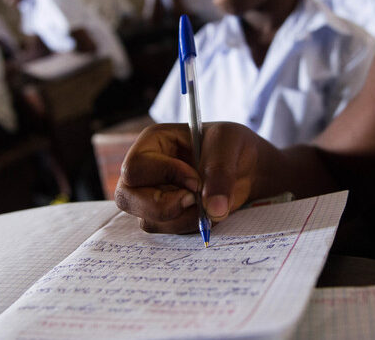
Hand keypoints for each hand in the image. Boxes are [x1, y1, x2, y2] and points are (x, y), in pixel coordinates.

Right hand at [115, 122, 263, 233]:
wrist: (248, 169)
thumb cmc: (232, 146)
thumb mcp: (229, 143)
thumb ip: (220, 172)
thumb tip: (213, 209)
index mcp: (152, 143)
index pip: (136, 167)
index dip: (164, 176)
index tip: (196, 180)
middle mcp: (146, 171)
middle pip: (126, 198)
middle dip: (161, 206)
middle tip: (193, 201)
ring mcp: (152, 196)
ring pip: (147, 220)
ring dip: (182, 219)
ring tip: (209, 206)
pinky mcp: (166, 217)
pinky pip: (167, 231)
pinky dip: (189, 227)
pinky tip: (208, 213)